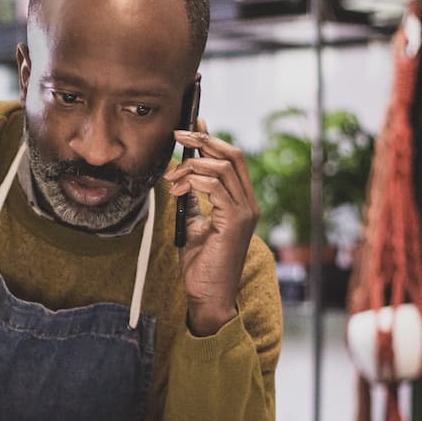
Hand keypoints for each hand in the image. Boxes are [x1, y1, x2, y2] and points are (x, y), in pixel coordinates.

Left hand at [162, 121, 259, 335]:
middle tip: (177, 135)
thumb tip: (182, 177)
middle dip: (204, 140)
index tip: (194, 124)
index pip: (233, 159)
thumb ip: (194, 202)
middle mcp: (249, 204)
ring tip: (171, 180)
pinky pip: (216, 186)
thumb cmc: (202, 266)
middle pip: (232, 155)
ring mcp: (245, 212)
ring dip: (191, 166)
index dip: (214, 138)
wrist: (208, 296)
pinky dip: (194, 181)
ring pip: (222, 168)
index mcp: (242, 202)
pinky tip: (178, 190)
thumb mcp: (195, 225)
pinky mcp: (235, 222)